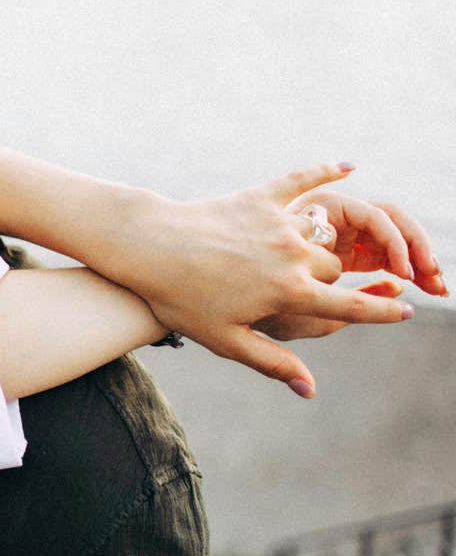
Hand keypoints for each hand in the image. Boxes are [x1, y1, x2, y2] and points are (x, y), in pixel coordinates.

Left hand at [105, 163, 421, 397]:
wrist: (147, 247)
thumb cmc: (181, 299)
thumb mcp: (226, 340)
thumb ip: (273, 364)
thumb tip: (311, 390)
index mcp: (289, 293)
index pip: (351, 307)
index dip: (383, 311)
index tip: (408, 310)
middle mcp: (292, 255)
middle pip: (334, 270)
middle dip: (323, 281)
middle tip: (291, 288)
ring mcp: (278, 222)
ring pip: (321, 235)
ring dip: (315, 245)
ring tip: (289, 255)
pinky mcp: (259, 197)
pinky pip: (301, 180)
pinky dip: (324, 171)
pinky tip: (347, 165)